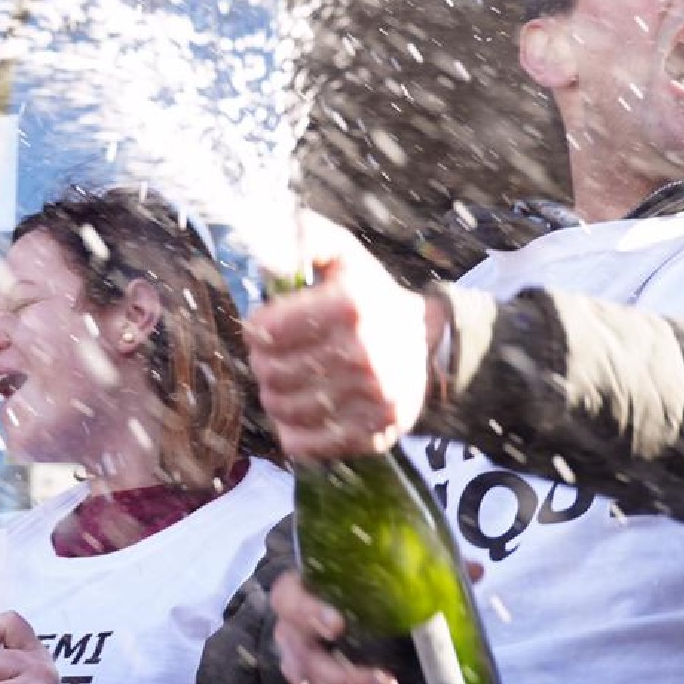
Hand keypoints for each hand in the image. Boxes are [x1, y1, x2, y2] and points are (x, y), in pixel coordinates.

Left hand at [248, 215, 434, 460]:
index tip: (267, 327)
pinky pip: (302, 444)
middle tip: (277, 355)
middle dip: (264, 362)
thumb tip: (266, 255)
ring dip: (275, 394)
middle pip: (270, 372)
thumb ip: (301, 238)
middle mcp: (365, 354)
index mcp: (352, 306)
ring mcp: (373, 399)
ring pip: (280, 409)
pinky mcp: (375, 433)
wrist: (425, 340)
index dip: (257, 329)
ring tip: (290, 380)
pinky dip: (291, 429)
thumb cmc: (369, 296)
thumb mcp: (341, 254)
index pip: (265, 332)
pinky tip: (303, 409)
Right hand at [271, 570, 409, 683]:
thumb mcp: (372, 574)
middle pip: (312, 668)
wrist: (323, 614)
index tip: (339, 625)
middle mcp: (294, 642)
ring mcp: (303, 681)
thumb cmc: (350, 590)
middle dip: (351, 683)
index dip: (310, 615)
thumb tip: (474, 570)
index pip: (291, 604)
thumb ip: (417, 567)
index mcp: (297, 599)